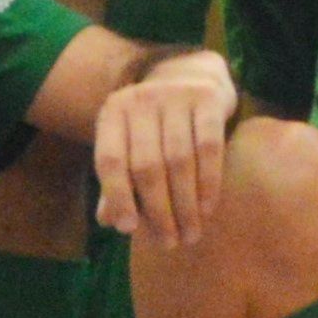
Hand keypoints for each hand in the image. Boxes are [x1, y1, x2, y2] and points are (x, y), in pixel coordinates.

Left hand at [93, 49, 244, 243]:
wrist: (191, 74)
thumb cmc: (155, 122)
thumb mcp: (129, 142)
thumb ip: (119, 179)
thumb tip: (109, 221)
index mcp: (113, 112)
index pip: (110, 160)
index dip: (118, 197)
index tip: (129, 230)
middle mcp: (140, 100)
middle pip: (147, 166)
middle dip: (158, 210)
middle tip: (169, 242)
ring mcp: (175, 95)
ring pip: (179, 160)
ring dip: (185, 204)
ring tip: (190, 234)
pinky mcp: (207, 98)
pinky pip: (209, 147)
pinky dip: (208, 182)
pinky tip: (208, 208)